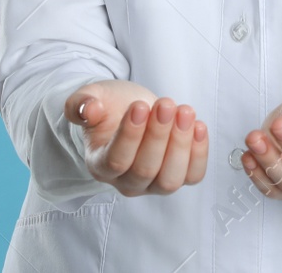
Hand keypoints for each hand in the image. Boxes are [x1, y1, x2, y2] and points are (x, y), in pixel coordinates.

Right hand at [63, 79, 209, 195]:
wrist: (132, 109)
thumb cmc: (111, 106)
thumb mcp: (92, 97)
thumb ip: (82, 103)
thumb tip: (89, 109)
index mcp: (100, 164)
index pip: (115, 160)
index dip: (129, 135)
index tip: (139, 105)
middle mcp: (126, 182)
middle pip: (144, 169)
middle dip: (158, 135)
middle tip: (165, 104)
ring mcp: (153, 184)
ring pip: (169, 179)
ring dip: (180, 144)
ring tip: (184, 111)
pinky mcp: (178, 176)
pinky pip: (193, 176)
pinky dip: (199, 153)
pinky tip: (198, 126)